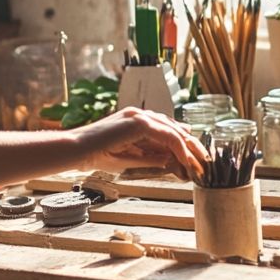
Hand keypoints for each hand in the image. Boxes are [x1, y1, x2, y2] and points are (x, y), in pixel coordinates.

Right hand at [73, 108, 206, 180]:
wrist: (75, 150)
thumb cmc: (95, 155)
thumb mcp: (128, 158)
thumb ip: (149, 157)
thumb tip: (169, 160)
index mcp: (136, 121)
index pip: (167, 130)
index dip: (183, 144)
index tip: (194, 159)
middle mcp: (140, 115)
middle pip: (175, 128)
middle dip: (191, 146)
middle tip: (204, 162)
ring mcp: (140, 116)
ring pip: (174, 132)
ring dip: (189, 149)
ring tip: (199, 164)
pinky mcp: (139, 122)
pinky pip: (167, 136)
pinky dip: (179, 149)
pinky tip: (185, 161)